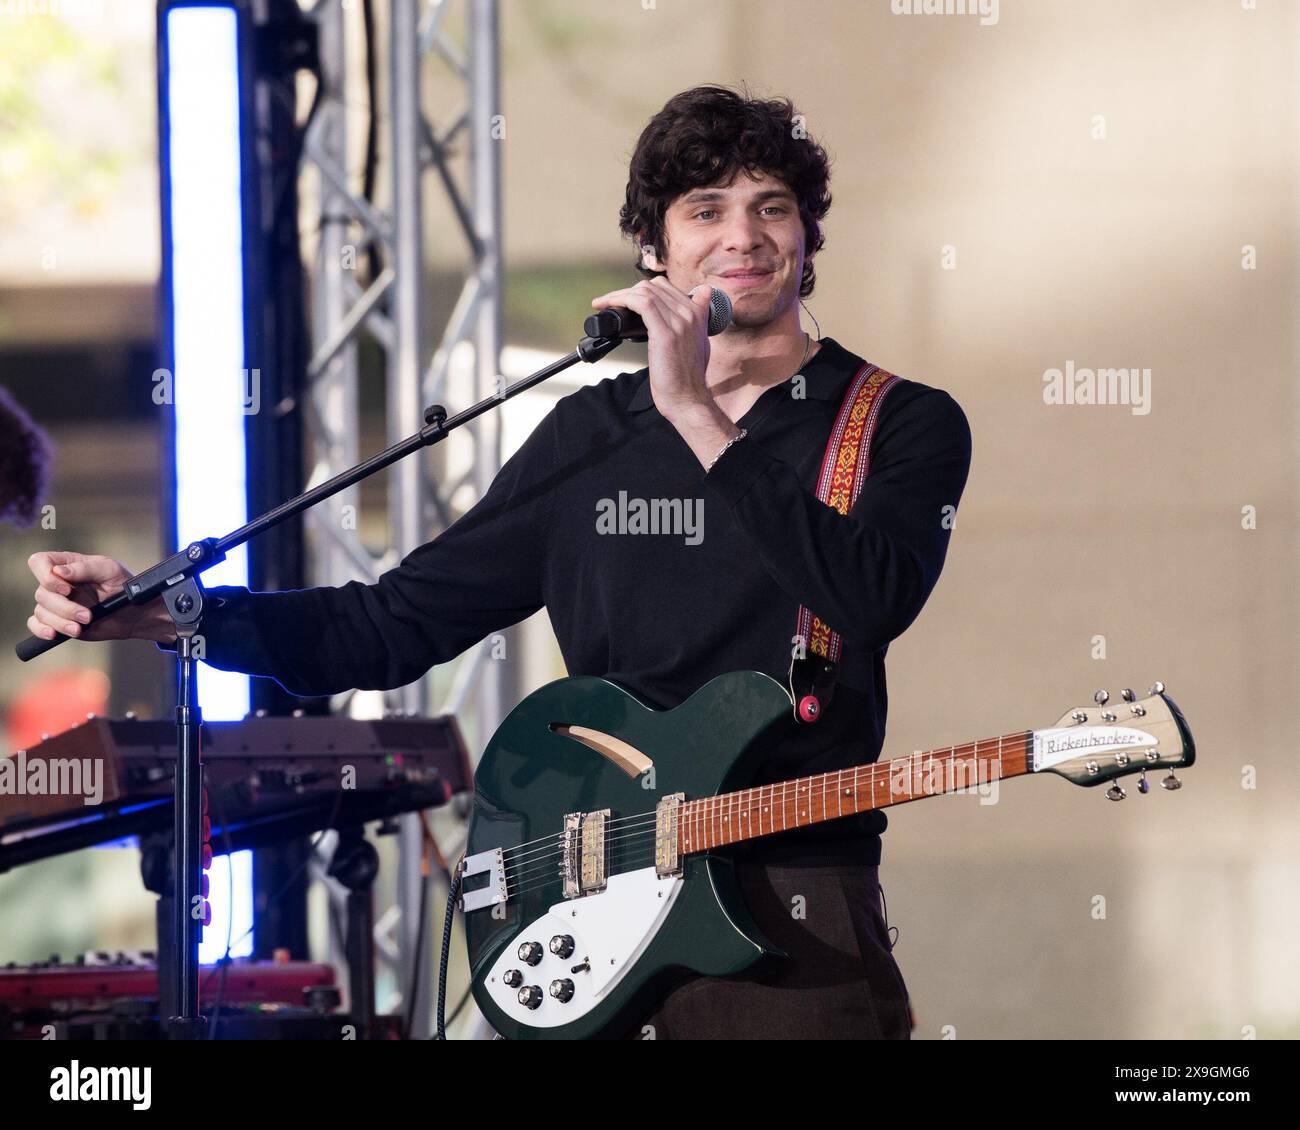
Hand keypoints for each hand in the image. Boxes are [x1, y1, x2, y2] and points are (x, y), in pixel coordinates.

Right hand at [26, 551, 173, 644]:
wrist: (135, 613)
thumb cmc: (124, 585)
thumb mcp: (110, 570)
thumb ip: (85, 568)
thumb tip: (59, 572)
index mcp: (68, 564)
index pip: (39, 562)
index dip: (46, 576)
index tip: (67, 589)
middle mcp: (58, 583)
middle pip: (42, 593)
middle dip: (64, 607)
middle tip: (87, 616)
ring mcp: (56, 603)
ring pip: (42, 611)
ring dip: (60, 622)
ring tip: (80, 628)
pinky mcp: (58, 620)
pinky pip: (36, 624)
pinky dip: (41, 630)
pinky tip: (54, 634)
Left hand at [590, 278, 715, 421]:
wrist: (688, 400)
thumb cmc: (687, 379)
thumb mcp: (699, 343)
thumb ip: (697, 321)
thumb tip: (696, 303)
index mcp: (698, 314)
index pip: (666, 287)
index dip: (641, 290)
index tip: (626, 300)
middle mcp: (691, 314)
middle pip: (653, 287)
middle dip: (627, 291)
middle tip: (610, 303)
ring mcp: (679, 322)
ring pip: (644, 292)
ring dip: (619, 295)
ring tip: (604, 303)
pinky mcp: (665, 333)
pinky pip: (641, 303)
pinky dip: (620, 300)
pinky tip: (608, 306)